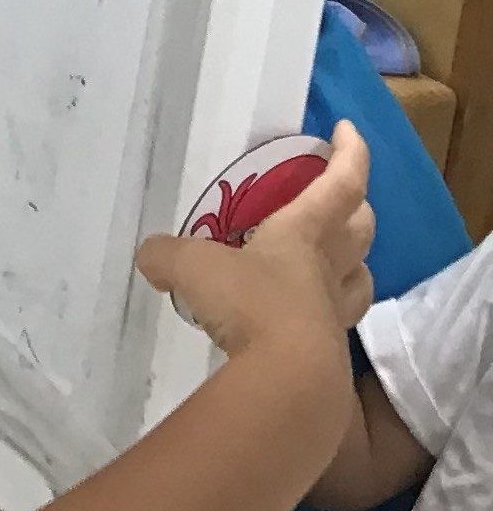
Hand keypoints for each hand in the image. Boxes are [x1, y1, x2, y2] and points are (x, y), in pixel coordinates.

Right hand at [136, 123, 373, 371]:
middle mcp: (328, 268)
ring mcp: (333, 313)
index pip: (341, 182)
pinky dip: (324, 314)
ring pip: (361, 279)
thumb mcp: (193, 268)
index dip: (349, 153)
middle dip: (357, 208)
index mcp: (303, 232)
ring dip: (355, 265)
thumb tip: (149, 256)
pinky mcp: (329, 355)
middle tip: (342, 200)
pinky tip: (302, 318)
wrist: (288, 381)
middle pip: (362, 229)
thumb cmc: (250, 304)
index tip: (347, 130)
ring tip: (335, 262)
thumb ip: (168, 256)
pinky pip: (334, 323)